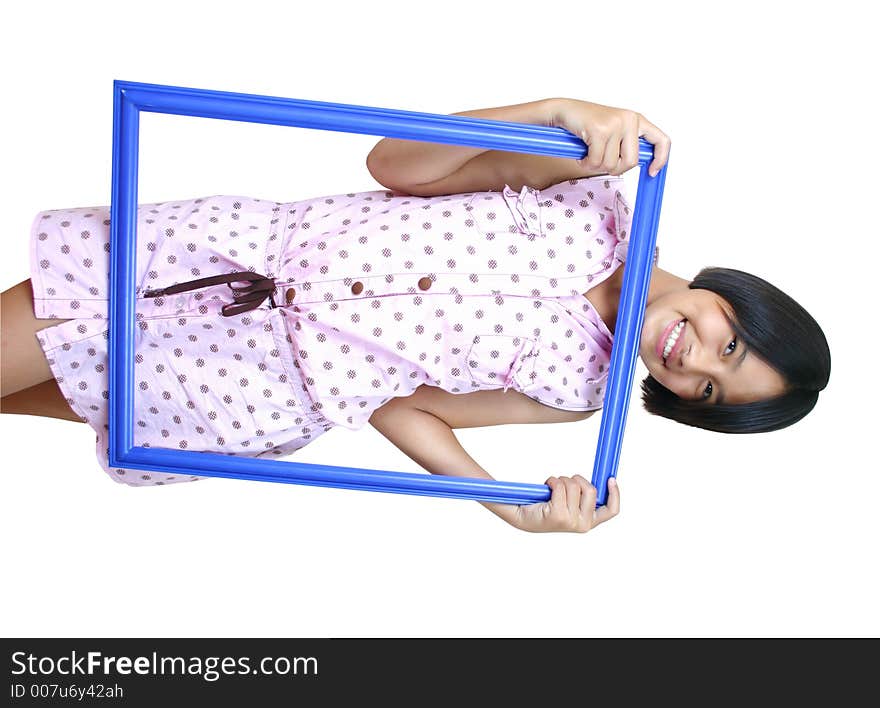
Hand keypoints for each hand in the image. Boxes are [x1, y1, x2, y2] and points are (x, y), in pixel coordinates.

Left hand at [512, 475, 620, 533]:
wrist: (522, 517)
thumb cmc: (546, 508)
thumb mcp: (571, 503)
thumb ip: (585, 495)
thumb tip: (603, 477)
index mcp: (589, 522)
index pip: (611, 510)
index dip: (615, 493)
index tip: (610, 478)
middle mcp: (583, 524)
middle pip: (591, 489)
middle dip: (576, 479)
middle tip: (564, 483)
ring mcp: (571, 521)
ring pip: (574, 485)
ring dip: (561, 480)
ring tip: (552, 489)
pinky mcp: (558, 515)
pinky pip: (560, 486)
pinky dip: (551, 481)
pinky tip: (546, 488)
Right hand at [548, 98, 670, 177]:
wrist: (564, 111)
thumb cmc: (587, 124)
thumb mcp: (614, 132)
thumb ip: (627, 145)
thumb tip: (638, 164)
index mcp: (636, 120)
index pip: (661, 140)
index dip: (660, 159)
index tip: (652, 172)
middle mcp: (629, 119)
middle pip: (631, 162)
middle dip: (614, 168)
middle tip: (602, 161)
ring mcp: (615, 124)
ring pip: (610, 164)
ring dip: (595, 165)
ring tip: (588, 153)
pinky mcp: (599, 130)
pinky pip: (595, 161)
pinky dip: (585, 163)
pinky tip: (581, 153)